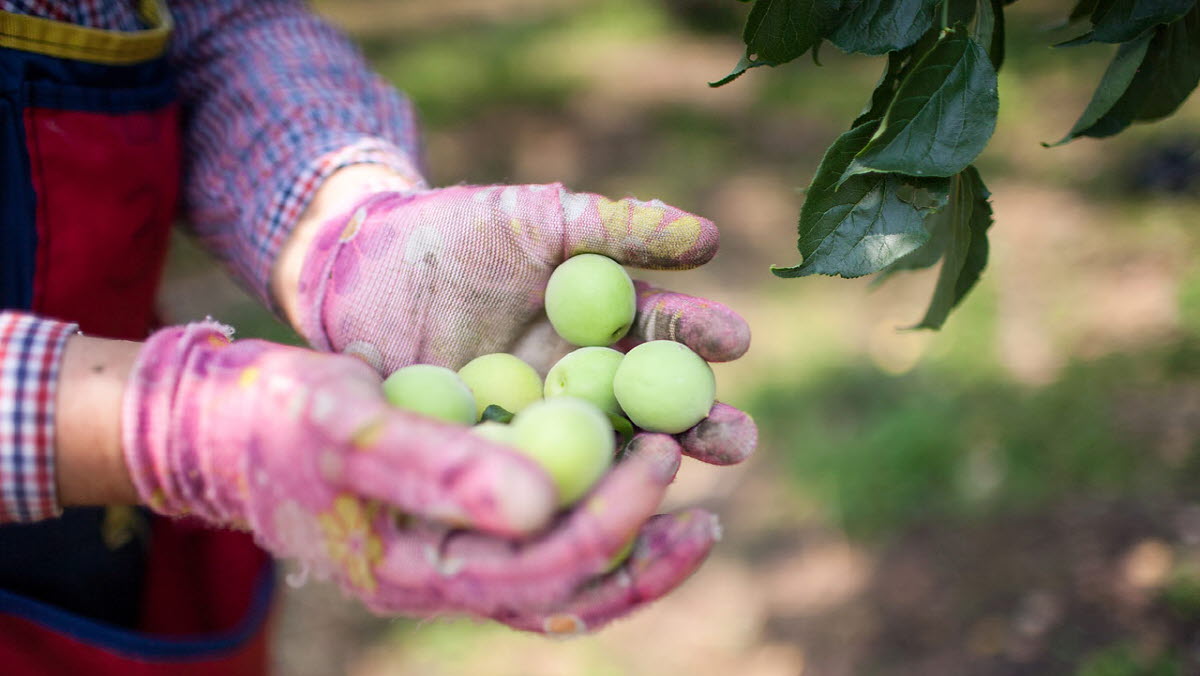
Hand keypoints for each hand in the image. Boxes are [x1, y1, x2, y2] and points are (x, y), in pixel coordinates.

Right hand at [120, 322, 719, 633]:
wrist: (226, 425)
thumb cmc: (274, 420)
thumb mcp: (348, 428)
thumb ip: (436, 466)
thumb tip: (541, 501)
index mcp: (417, 572)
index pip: (539, 564)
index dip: (610, 517)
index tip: (661, 455)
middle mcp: (444, 580)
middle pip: (565, 590)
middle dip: (641, 555)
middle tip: (707, 516)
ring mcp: (452, 559)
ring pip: (561, 578)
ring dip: (631, 551)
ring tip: (695, 518)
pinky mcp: (456, 527)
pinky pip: (541, 542)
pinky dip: (593, 520)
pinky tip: (628, 487)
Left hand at [276, 171, 756, 464]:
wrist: (356, 268)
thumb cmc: (454, 233)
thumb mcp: (537, 222)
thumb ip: (616, 228)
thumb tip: (709, 238)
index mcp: (600, 324)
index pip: (665, 333)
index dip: (701, 336)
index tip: (735, 341)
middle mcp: (581, 380)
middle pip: (654, 407)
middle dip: (701, 423)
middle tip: (735, 438)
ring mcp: (540, 424)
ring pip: (607, 452)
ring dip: (651, 466)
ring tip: (682, 470)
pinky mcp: (494, 457)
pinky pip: (533, 476)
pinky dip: (569, 489)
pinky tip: (596, 500)